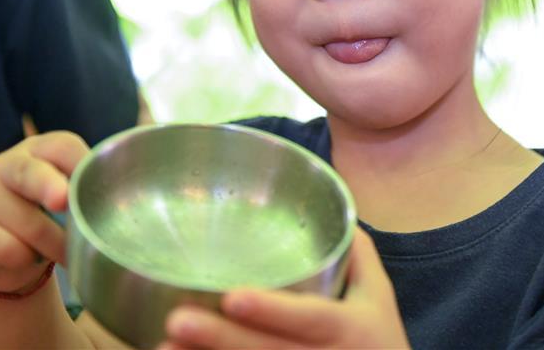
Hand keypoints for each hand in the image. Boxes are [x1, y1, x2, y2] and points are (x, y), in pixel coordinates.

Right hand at [0, 132, 88, 293]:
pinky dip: (25, 260)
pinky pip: (4, 248)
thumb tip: (128, 197)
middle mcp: (7, 165)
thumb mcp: (71, 195)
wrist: (13, 253)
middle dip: (48, 186)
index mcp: (40, 150)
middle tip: (63, 201)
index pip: (62, 146)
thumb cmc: (54, 216)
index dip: (80, 162)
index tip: (97, 182)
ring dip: (55, 245)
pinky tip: (30, 258)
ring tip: (68, 254)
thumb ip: (91, 189)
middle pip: (29, 172)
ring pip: (25, 222)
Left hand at [160, 227, 410, 348]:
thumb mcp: (379, 298)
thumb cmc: (379, 341)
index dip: (272, 310)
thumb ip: (358, 255)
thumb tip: (336, 207)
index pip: (309, 321)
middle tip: (176, 321)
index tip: (234, 297)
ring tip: (163, 348)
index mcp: (347, 329)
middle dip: (221, 339)